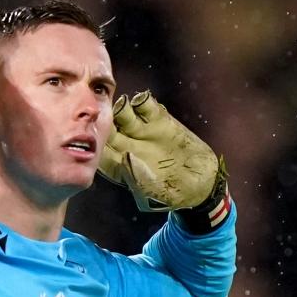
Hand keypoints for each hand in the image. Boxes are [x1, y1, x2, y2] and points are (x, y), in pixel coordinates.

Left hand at [99, 90, 230, 230]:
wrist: (202, 183)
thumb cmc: (174, 194)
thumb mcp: (154, 194)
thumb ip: (138, 178)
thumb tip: (126, 157)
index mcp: (119, 165)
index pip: (100, 151)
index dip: (95, 143)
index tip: (94, 136)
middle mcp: (127, 146)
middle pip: (108, 129)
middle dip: (104, 121)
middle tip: (105, 116)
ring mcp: (142, 132)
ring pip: (123, 115)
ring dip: (121, 108)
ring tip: (125, 107)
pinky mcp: (160, 122)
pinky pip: (146, 107)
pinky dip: (142, 101)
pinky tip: (143, 104)